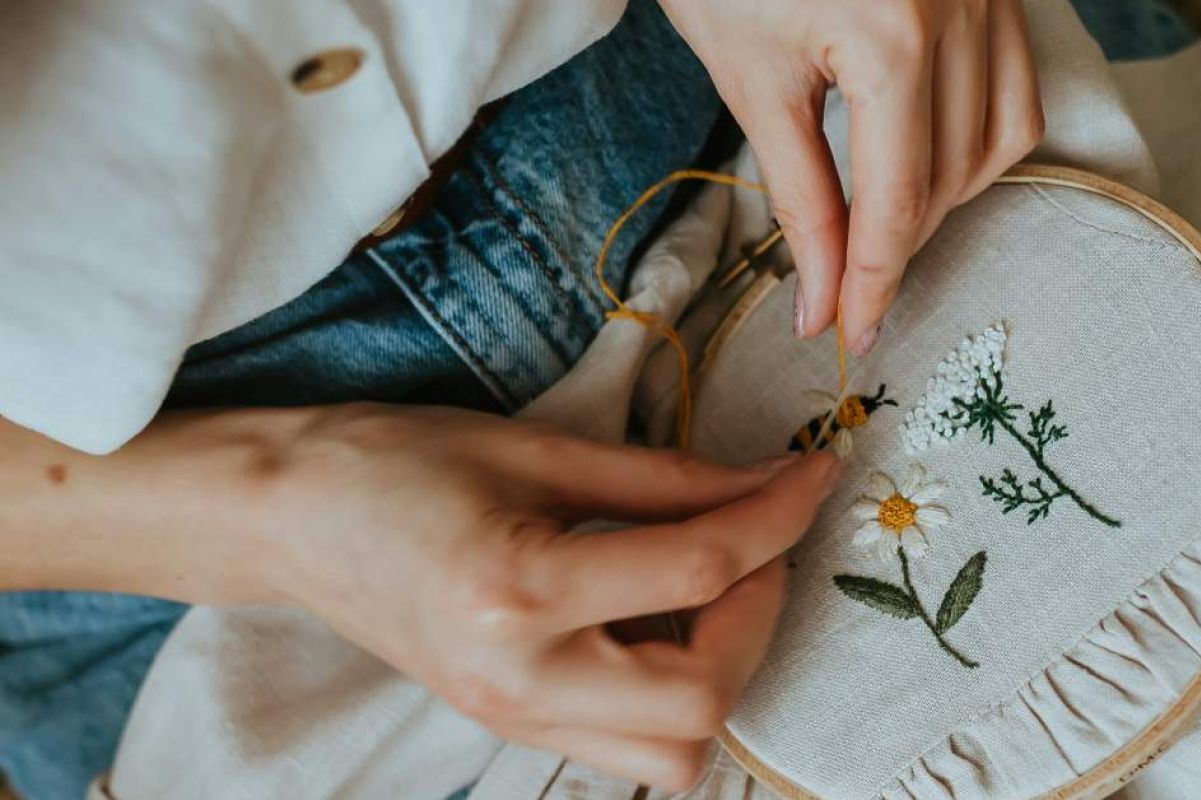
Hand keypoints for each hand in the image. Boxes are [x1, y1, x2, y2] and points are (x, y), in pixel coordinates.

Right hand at [257, 406, 839, 789]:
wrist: (289, 517)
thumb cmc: (397, 460)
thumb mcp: (538, 447)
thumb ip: (666, 478)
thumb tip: (768, 483)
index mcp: (517, 590)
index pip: (695, 572)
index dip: (776, 519)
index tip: (815, 474)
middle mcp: (518, 679)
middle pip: (700, 698)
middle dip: (758, 615)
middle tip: (755, 545)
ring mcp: (510, 719)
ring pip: (673, 756)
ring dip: (721, 675)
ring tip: (705, 594)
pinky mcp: (508, 728)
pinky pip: (627, 751)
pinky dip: (671, 699)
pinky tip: (656, 627)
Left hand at [660, 0, 1043, 354]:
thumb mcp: (752, 81)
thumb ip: (798, 197)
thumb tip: (823, 298)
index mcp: (892, 40)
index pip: (896, 204)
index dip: (874, 284)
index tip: (849, 334)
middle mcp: (960, 14)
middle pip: (950, 180)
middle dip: (898, 245)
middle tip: (847, 284)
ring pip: (999, 141)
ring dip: (944, 197)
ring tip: (881, 221)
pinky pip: (1017, 89)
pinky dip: (979, 140)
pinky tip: (926, 156)